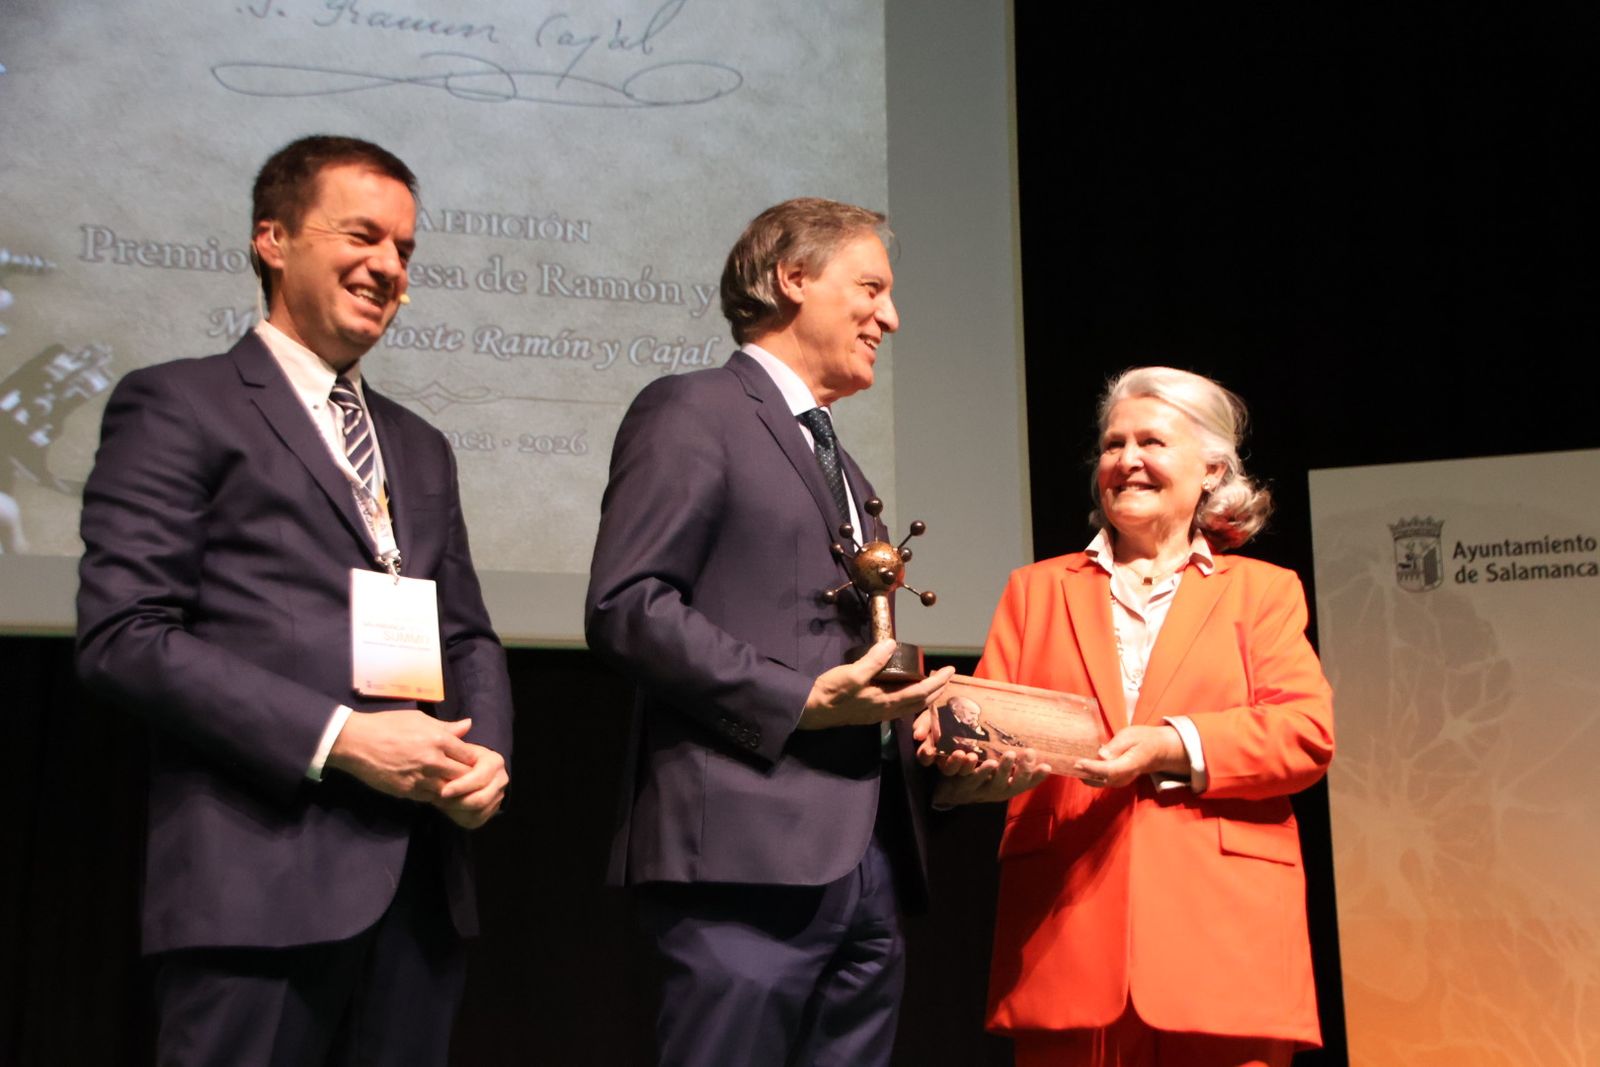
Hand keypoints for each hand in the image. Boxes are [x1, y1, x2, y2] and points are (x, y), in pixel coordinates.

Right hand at [326, 710, 476, 801]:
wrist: (356, 742)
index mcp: (438, 739)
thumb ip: (446, 727)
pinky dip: (435, 795)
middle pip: (462, 776)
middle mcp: (432, 760)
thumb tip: (468, 725)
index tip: (470, 761)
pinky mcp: (407, 791)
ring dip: (452, 789)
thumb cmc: (388, 725)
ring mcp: (420, 778)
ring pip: (448, 790)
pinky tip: (435, 791)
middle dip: (466, 777)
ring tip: (452, 786)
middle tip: (467, 777)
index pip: (468, 755)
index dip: (472, 759)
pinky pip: (429, 798)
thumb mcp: (418, 719)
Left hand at [435, 742, 508, 828]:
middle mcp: (501, 780)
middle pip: (481, 799)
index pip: (479, 779)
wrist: (468, 770)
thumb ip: (458, 736)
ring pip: (478, 812)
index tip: (442, 791)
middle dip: (458, 802)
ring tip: (440, 804)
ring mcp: (498, 796)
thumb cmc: (459, 756)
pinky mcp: (491, 810)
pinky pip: (476, 820)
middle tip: (439, 801)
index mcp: (495, 762)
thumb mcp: (457, 745)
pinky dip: (460, 817)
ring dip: (457, 810)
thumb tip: (467, 723)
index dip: (460, 786)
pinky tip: (448, 810)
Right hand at [798, 639, 954, 730]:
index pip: (921, 692)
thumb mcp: (852, 673)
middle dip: (936, 690)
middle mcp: (887, 711)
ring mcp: (879, 714)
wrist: (813, 711)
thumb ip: (873, 661)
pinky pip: (900, 707)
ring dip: (925, 695)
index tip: (950, 670)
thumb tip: (892, 645)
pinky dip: (911, 698)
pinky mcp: (871, 713)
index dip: (937, 682)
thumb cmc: (832, 692)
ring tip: (931, 682)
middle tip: (946, 676)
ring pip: (910, 706)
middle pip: (920, 702)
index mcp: (886, 701)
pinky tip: (907, 690)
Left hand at [930, 747, 1050, 806]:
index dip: (1034, 778)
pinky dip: (962, 766)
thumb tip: (1039, 748)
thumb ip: (1016, 765)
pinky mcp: (953, 783)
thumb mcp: (1000, 774)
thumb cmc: (981, 778)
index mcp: (1003, 789)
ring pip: (980, 783)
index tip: (1046, 766)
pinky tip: (966, 755)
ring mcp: (971, 789)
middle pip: (1003, 787)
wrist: (948, 792)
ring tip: (994, 762)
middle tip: (1016, 754)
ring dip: (987, 772)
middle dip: (1011, 772)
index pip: (1022, 785)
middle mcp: (989, 792)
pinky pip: (957, 775)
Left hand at [1074, 723, 1187, 787]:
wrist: (1159, 751)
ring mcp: (1121, 781)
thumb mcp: (1131, 735)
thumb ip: (1116, 746)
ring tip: (1068, 764)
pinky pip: (1101, 780)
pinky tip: (1079, 765)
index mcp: (1131, 764)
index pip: (1108, 770)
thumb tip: (1101, 755)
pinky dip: (1089, 775)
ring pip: (1098, 782)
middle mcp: (1125, 777)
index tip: (1077, 761)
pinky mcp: (1116, 780)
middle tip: (1065, 763)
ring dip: (1083, 775)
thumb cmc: (1145, 739)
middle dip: (1082, 773)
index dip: (1091, 768)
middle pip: (1100, 779)